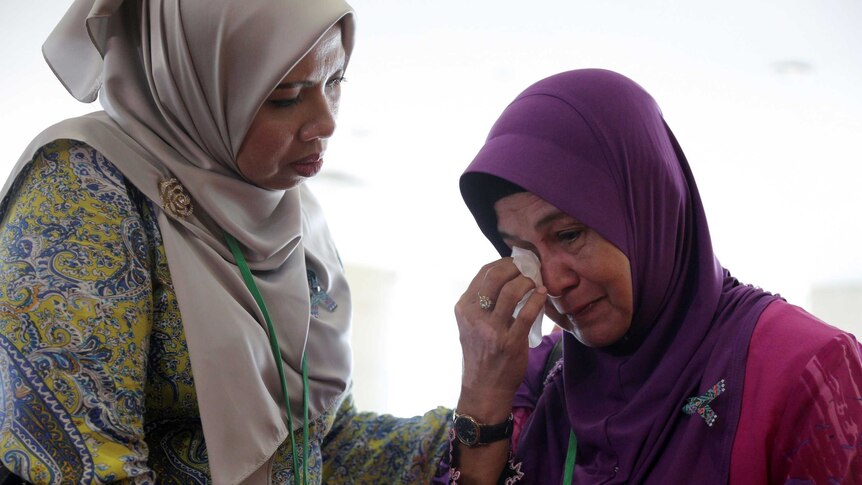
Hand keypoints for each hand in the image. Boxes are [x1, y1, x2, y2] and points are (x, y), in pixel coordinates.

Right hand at [454, 258, 547, 419]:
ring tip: (535, 283)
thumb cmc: (481, 355)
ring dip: (528, 282)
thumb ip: (483, 303)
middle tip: (529, 269)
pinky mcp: (509, 342)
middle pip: (496, 277)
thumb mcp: (471, 325)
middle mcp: (474, 316)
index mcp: (463, 308)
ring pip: (512, 291)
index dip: (502, 263)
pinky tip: (542, 295)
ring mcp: (491, 330)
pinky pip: (527, 312)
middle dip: (516, 268)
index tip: (516, 263)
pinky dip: (537, 299)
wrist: (484, 389)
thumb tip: (507, 277)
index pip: (483, 273)